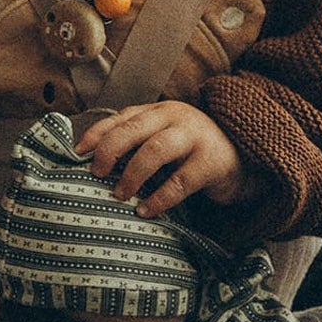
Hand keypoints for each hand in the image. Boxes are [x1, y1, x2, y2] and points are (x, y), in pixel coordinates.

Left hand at [79, 103, 255, 218]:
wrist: (244, 162)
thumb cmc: (195, 154)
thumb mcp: (166, 141)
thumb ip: (139, 144)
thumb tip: (98, 163)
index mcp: (159, 111)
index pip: (121, 117)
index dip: (97, 133)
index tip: (78, 153)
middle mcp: (176, 118)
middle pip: (134, 129)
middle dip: (110, 151)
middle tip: (97, 174)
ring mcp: (196, 137)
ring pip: (155, 151)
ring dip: (132, 175)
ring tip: (120, 194)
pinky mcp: (211, 162)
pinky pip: (180, 182)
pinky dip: (159, 198)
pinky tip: (146, 210)